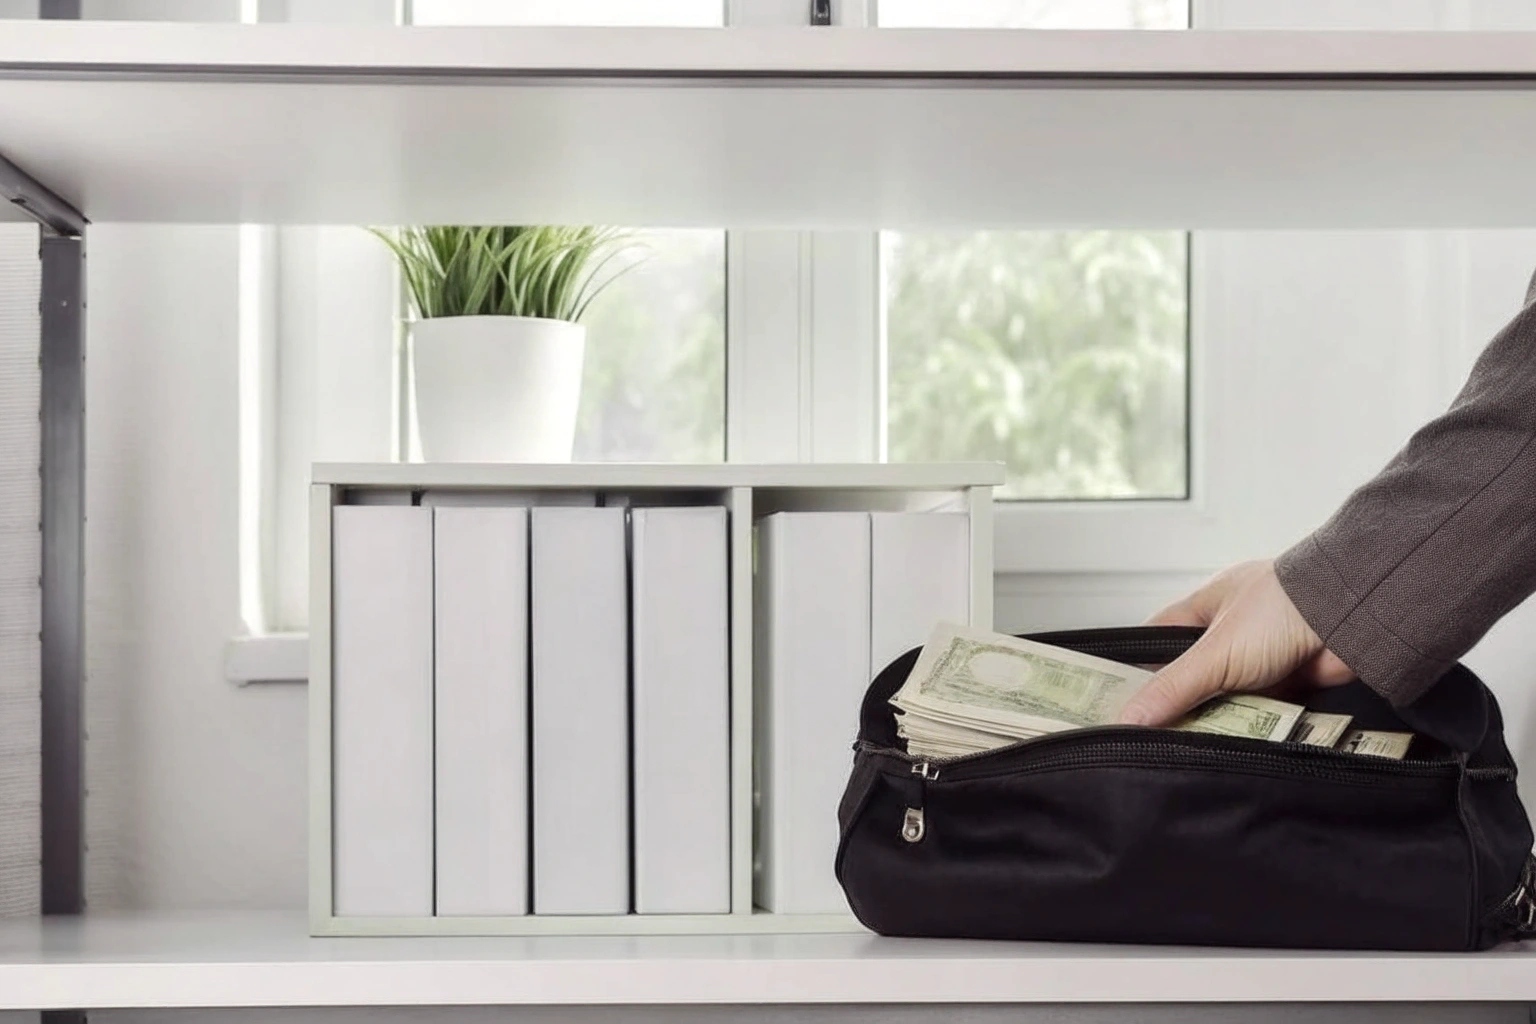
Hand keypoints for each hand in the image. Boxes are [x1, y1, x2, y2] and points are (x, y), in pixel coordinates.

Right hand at [1118, 559, 1354, 726]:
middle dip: (1177, 703)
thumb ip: (1171, 688)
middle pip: (1189, 676)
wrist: (1354, 619)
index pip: (1154, 640)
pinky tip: (1232, 742)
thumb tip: (1127, 718)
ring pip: (1223, 697)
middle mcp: (1230, 632)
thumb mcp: (1216, 652)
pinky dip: (1247, 725)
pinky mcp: (1286, 682)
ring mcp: (1258, 658)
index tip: (1115, 700)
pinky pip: (1256, 712)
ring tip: (1189, 744)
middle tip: (1151, 733)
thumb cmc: (1285, 609)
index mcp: (1204, 608)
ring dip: (1215, 717)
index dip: (1133, 669)